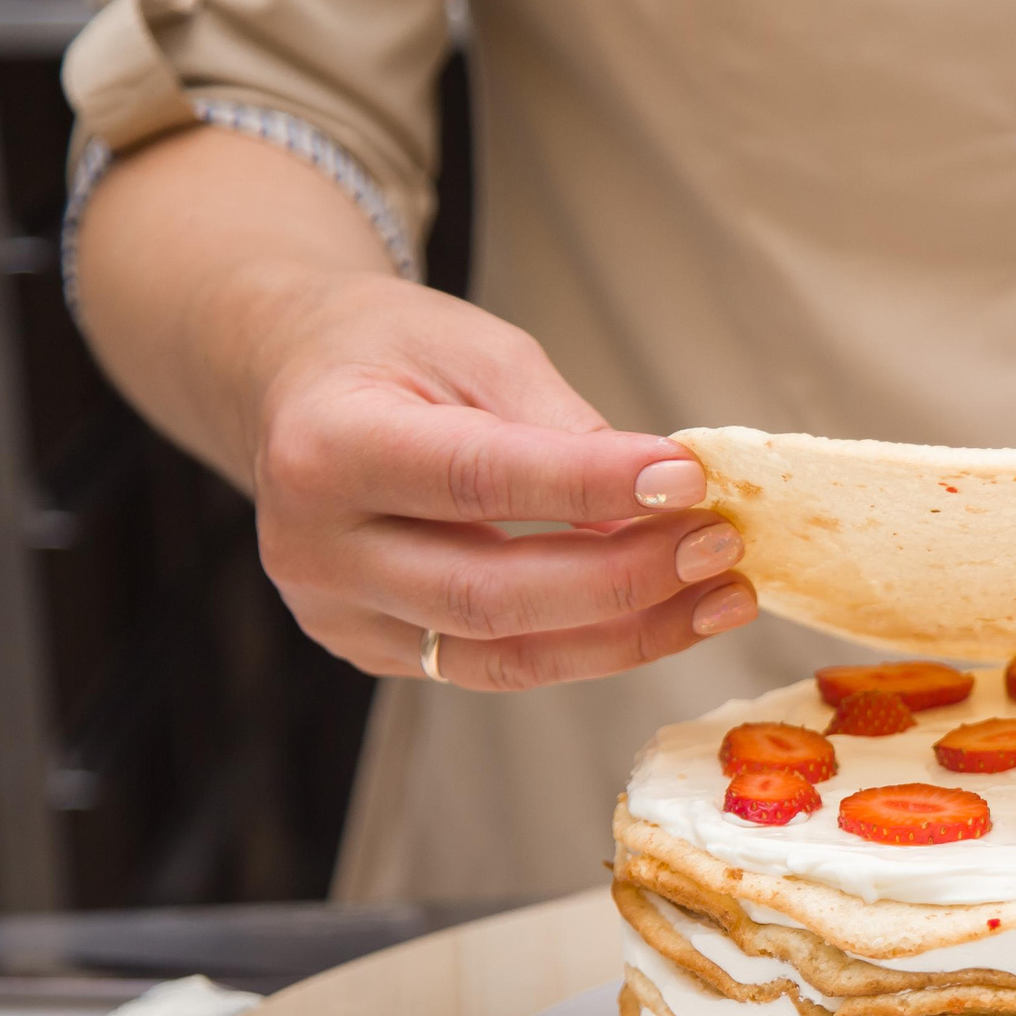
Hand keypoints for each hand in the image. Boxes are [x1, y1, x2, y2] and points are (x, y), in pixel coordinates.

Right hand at [250, 274, 754, 689]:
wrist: (296, 385)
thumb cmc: (391, 353)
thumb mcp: (477, 349)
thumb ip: (563, 427)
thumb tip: (666, 501)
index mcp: (326, 446)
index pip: (478, 479)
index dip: (591, 489)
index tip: (689, 480)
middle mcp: (314, 547)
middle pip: (491, 594)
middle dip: (625, 581)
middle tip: (720, 549)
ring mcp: (336, 614)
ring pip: (504, 656)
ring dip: (629, 634)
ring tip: (719, 597)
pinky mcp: (371, 650)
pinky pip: (497, 666)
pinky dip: (590, 645)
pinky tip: (663, 614)